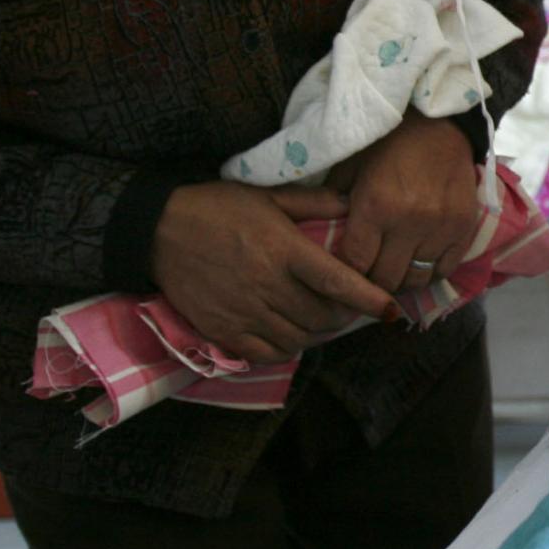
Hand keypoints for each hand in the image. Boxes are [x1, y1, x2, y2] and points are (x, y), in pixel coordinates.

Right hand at [149, 181, 397, 364]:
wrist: (158, 229)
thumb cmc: (217, 207)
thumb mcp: (267, 195)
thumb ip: (313, 203)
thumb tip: (353, 205)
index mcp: (283, 249)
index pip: (337, 281)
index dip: (368, 298)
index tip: (391, 309)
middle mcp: (267, 284)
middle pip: (321, 316)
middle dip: (343, 316)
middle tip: (347, 308)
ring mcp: (244, 311)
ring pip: (298, 338)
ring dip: (317, 334)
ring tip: (320, 320)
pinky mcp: (223, 330)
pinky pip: (266, 353)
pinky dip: (286, 348)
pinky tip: (290, 334)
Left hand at [325, 116, 480, 296]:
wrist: (437, 120)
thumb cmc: (386, 142)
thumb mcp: (348, 166)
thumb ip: (331, 204)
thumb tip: (321, 239)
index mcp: (375, 205)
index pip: (357, 265)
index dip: (349, 273)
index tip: (347, 270)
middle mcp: (409, 221)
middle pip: (387, 279)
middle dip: (374, 281)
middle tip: (370, 272)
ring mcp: (441, 226)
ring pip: (417, 279)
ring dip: (402, 279)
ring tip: (395, 269)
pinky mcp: (464, 226)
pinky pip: (445, 269)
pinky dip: (430, 273)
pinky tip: (419, 262)